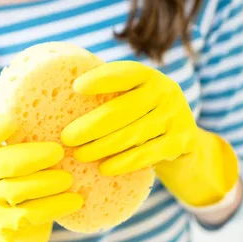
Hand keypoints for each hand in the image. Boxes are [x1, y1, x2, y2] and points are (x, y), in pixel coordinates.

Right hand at [0, 114, 82, 241]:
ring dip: (45, 183)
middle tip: (59, 152)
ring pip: (15, 191)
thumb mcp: (26, 157)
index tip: (13, 121)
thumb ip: (35, 136)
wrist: (20, 228)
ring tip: (69, 179)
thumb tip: (69, 105)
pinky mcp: (4, 225)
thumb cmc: (31, 178)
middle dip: (30, 156)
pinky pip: (27, 216)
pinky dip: (53, 207)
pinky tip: (74, 200)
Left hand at [61, 61, 238, 206]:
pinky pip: (147, 153)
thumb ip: (107, 97)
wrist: (185, 146)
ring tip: (79, 155)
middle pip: (122, 109)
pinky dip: (124, 162)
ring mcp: (177, 116)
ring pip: (133, 134)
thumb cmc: (141, 120)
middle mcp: (166, 91)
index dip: (101, 79)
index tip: (76, 87)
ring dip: (102, 146)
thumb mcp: (131, 102)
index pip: (124, 73)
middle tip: (66, 138)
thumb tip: (58, 97)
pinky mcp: (182, 142)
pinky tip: (104, 168)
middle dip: (91, 125)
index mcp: (148, 76)